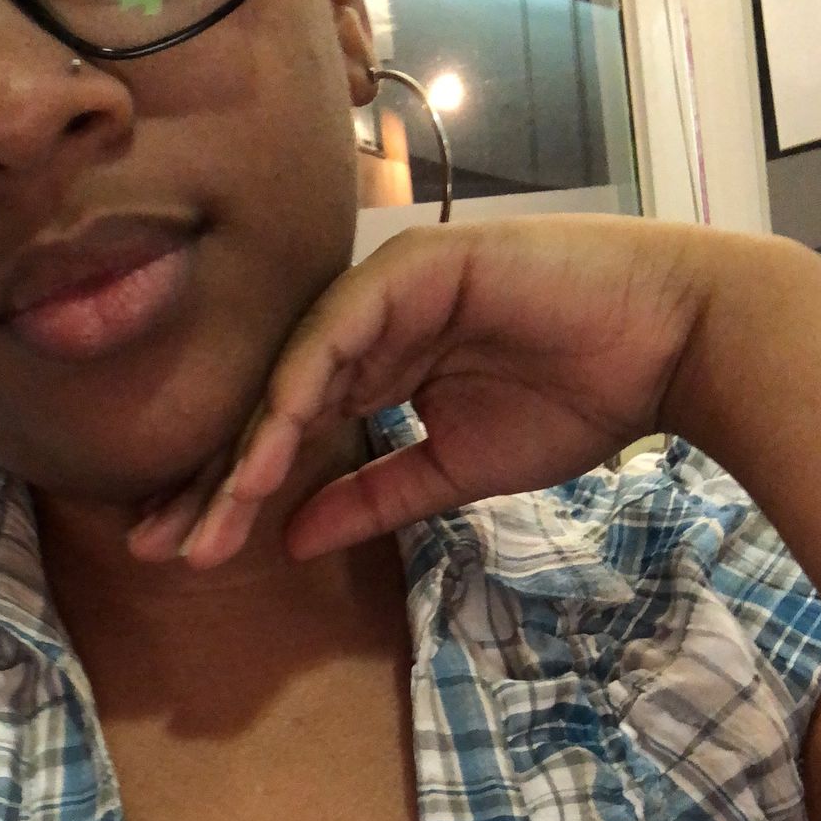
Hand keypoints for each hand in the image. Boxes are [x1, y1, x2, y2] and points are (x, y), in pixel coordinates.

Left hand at [127, 214, 712, 566]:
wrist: (667, 347)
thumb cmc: (576, 397)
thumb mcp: (454, 470)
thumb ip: (374, 498)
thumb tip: (292, 541)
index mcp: (373, 364)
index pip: (283, 431)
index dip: (232, 492)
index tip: (185, 553)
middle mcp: (364, 323)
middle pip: (266, 405)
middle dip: (210, 480)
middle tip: (154, 545)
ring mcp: (384, 290)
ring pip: (290, 376)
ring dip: (244, 453)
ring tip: (202, 523)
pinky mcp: (414, 268)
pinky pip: (338, 336)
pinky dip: (299, 393)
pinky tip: (263, 453)